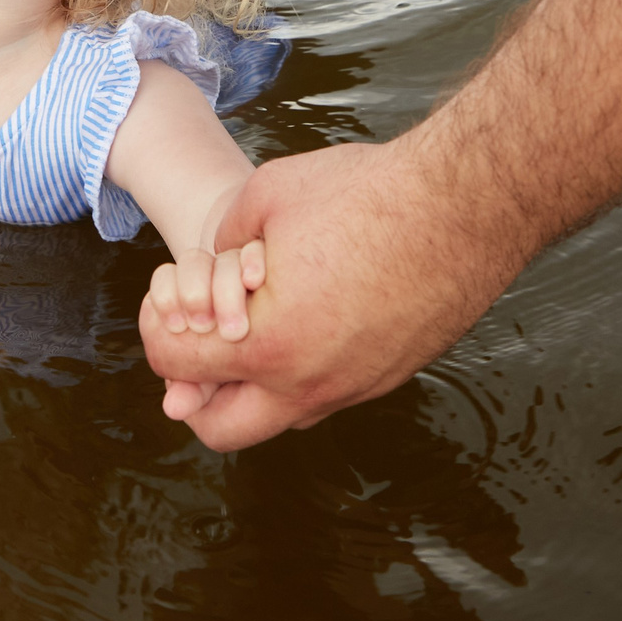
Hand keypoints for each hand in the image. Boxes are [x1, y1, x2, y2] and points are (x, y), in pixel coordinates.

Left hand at [137, 137, 524, 450]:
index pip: (176, 365)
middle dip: (195, 391)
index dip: (156, 329)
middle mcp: (310, 384)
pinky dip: (302, 369)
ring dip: (253, 383)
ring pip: (279, 415)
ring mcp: (355, 388)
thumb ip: (222, 241)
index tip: (166, 303)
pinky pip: (326, 393)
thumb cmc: (365, 193)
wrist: (465, 204)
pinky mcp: (389, 377)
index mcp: (269, 344)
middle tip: (199, 342)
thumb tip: (212, 266)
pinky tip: (311, 313)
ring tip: (256, 321)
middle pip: (220, 427)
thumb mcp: (265, 196)